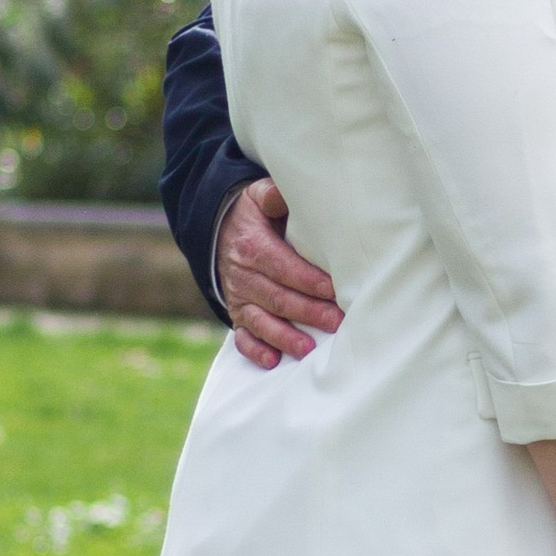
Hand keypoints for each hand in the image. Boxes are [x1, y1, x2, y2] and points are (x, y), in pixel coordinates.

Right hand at [215, 180, 342, 369]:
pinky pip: (242, 337)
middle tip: (336, 322)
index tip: (333, 289)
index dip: (307, 279)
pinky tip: (273, 362)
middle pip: (277, 297)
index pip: (282, 266)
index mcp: (252, 246)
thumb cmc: (254, 215)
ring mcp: (239, 298)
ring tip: (308, 350)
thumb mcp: (258, 197)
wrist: (219, 231)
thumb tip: (284, 193)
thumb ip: (273, 195)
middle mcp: (243, 275)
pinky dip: (255, 351)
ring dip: (284, 337)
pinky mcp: (237, 314)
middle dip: (308, 311)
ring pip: (262, 321)